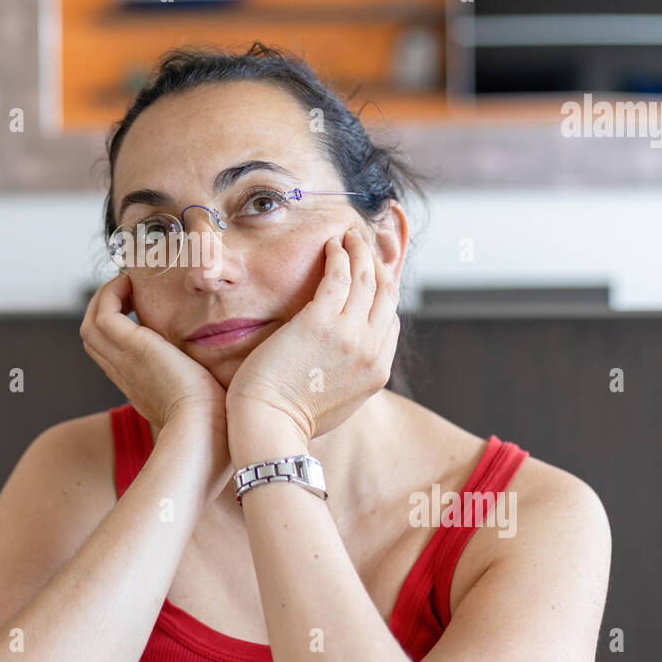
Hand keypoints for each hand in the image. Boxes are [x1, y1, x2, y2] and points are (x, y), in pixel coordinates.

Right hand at [80, 273, 227, 433]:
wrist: (204, 432)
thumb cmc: (214, 424)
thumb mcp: (205, 401)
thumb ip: (206, 387)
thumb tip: (227, 382)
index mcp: (139, 386)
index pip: (112, 354)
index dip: (118, 328)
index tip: (138, 310)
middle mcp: (124, 374)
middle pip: (93, 338)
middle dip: (105, 309)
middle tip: (128, 291)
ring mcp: (123, 361)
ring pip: (91, 325)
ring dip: (105, 298)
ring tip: (129, 283)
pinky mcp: (132, 347)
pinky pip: (104, 313)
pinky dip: (112, 293)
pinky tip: (134, 283)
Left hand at [225, 227, 400, 446]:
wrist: (270, 426)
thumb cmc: (291, 417)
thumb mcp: (339, 401)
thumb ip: (350, 375)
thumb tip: (346, 359)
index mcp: (378, 371)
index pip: (391, 319)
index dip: (383, 291)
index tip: (370, 272)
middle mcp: (371, 351)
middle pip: (387, 293)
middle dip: (377, 262)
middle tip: (362, 242)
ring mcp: (350, 336)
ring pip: (367, 278)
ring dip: (359, 250)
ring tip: (348, 235)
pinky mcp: (321, 323)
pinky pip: (339, 277)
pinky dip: (338, 255)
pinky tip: (330, 245)